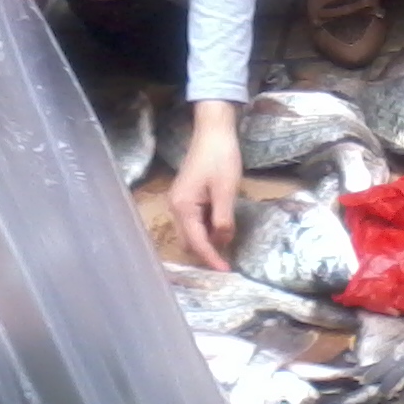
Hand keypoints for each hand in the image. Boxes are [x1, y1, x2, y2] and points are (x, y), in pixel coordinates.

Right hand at [168, 101, 242, 269]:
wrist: (213, 131)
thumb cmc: (220, 158)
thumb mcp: (226, 190)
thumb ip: (223, 219)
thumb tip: (222, 242)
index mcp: (183, 207)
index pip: (197, 242)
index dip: (211, 258)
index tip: (226, 272)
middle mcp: (176, 207)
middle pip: (189, 241)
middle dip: (206, 251)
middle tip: (228, 260)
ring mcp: (179, 201)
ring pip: (191, 232)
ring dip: (207, 239)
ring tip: (227, 241)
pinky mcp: (186, 196)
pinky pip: (194, 220)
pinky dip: (206, 227)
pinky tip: (221, 225)